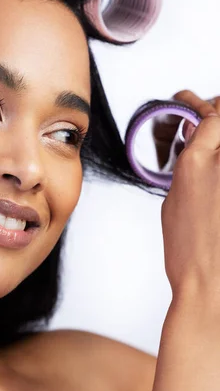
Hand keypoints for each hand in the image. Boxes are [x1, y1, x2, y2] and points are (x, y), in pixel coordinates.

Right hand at [160, 95, 219, 304]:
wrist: (213, 285)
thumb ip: (190, 164)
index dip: (206, 109)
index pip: (212, 115)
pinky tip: (217, 181)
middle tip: (216, 114)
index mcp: (196, 163)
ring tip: (216, 156)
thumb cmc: (190, 251)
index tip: (198, 105)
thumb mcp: (175, 199)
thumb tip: (198, 143)